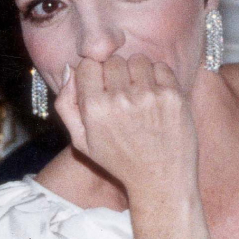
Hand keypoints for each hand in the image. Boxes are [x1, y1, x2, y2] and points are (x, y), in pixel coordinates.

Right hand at [54, 55, 197, 200]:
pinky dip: (158, 78)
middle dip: (115, 74)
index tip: (101, 88)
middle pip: (113, 61)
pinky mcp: (173, 95)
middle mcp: (120, 99)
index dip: (94, 74)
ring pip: (137, 60)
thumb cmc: (118, 161)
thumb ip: (66, 105)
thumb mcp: (81, 142)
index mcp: (94, 109)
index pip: (88, 64)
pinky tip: (155, 98)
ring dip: (137, 73)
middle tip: (122, 95)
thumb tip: (70, 69)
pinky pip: (160, 67)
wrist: (160, 178)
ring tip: (140, 95)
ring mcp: (149, 96)